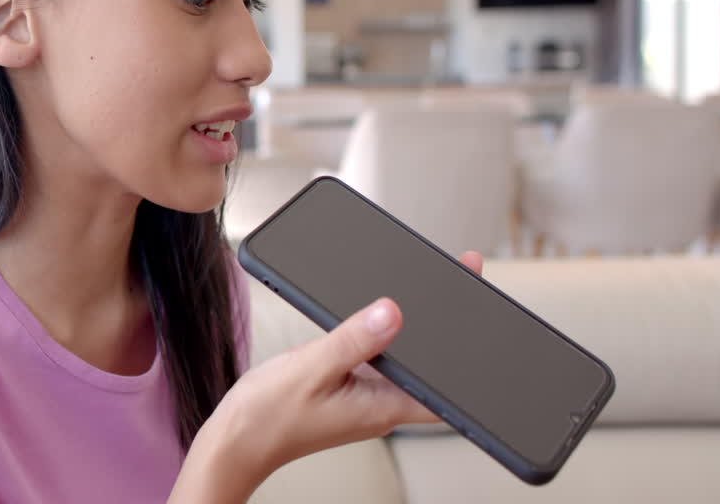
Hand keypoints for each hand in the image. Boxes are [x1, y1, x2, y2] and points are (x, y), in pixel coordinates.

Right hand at [196, 251, 484, 492]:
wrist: (236, 440)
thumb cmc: (268, 417)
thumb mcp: (312, 369)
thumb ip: (353, 340)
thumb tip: (394, 312)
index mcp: (383, 407)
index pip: (445, 391)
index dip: (471, 361)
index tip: (484, 321)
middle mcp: (381, 403)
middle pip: (428, 366)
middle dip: (445, 326)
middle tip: (462, 280)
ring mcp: (364, 395)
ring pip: (401, 358)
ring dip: (413, 326)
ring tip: (427, 284)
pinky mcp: (347, 386)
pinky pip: (374, 357)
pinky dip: (381, 332)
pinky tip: (377, 309)